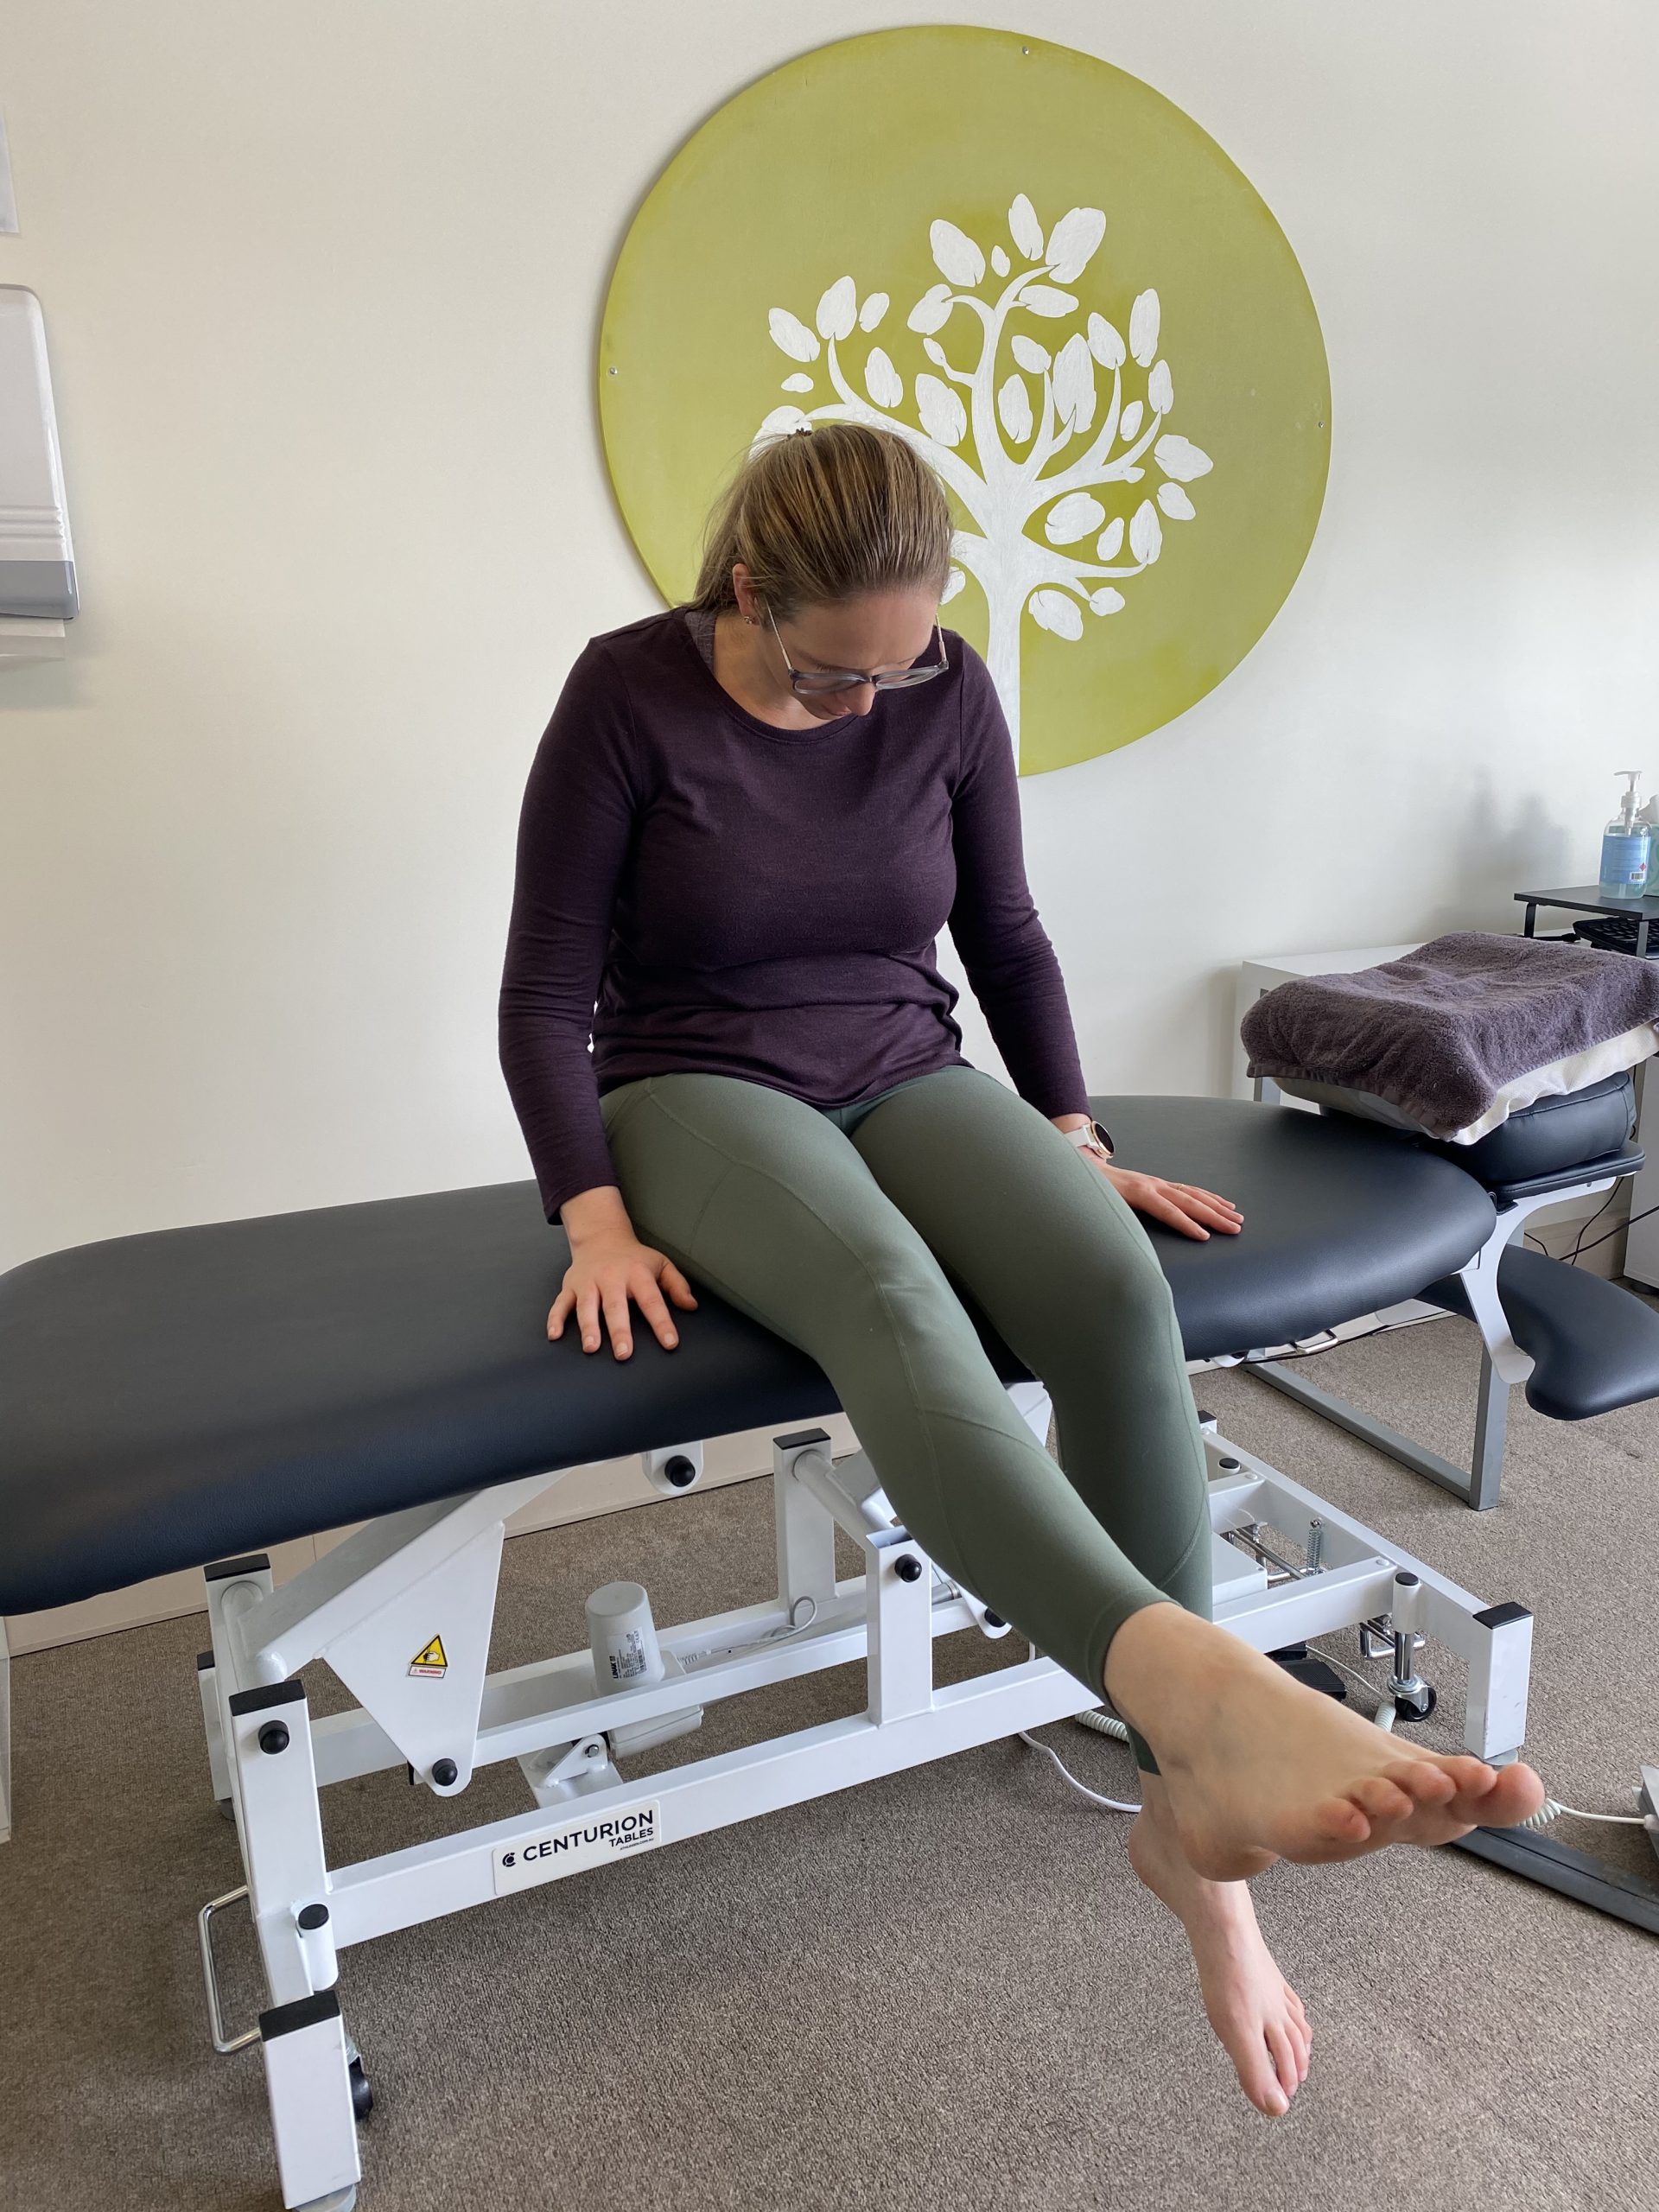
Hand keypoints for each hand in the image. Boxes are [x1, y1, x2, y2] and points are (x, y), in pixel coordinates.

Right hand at [549, 1224, 699, 1357]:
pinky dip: (555, 1319)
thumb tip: (692, 1306)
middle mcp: (611, 1277)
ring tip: (591, 1348)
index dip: (662, 1322)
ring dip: (588, 1327)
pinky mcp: (570, 1286)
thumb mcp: (661, 1265)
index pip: (652, 1300)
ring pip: (586, 1306)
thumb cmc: (635, 1258)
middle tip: (624, 1353)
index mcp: (637, 1274)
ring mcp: (588, 1282)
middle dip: (619, 1330)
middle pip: (615, 1306)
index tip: (670, 1343)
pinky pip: (560, 1303)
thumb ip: (677, 1286)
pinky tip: (554, 1335)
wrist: (601, 1236)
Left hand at [1097, 1163, 1242, 1241]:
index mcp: (1138, 1192)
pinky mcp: (1161, 1184)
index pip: (1168, 1210)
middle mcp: (1152, 1185)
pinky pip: (1190, 1189)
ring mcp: (1158, 1183)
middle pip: (1188, 1201)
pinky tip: (1223, 1203)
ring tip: (1236, 1217)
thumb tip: (1123, 1238)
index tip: (1205, 1237)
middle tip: (1234, 1228)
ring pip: (1194, 1194)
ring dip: (1217, 1207)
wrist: (1085, 1168)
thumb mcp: (1098, 1207)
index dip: (1186, 1224)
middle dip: (1213, 1216)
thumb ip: (1112, 1221)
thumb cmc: (1092, 1192)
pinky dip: (1209, 1197)